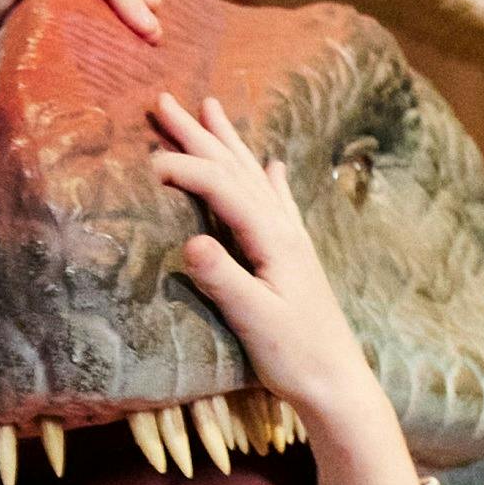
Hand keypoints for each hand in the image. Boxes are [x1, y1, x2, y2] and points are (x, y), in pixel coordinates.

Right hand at [145, 91, 423, 484]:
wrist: (337, 382)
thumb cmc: (295, 356)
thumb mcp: (254, 320)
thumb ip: (223, 280)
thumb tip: (190, 241)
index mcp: (272, 238)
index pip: (221, 187)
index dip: (184, 169)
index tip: (145, 163)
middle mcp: (283, 229)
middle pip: (235, 169)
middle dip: (199, 134)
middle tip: (165, 102)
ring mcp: (291, 239)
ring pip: (253, 176)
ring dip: (228, 143)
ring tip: (211, 108)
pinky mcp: (294, 256)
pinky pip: (277, 202)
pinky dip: (268, 177)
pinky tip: (272, 164)